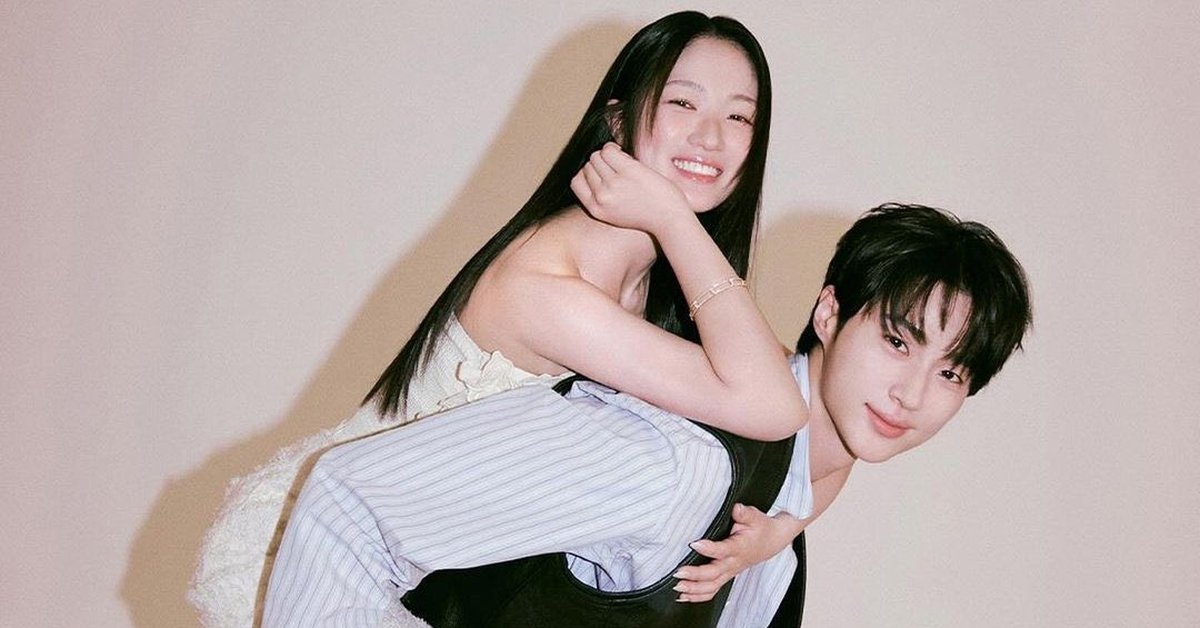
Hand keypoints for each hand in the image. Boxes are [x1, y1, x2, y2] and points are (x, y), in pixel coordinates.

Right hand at [569, 142, 690, 234]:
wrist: (669, 220)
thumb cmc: (647, 215)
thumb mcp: (614, 215)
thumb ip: (602, 198)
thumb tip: (592, 169)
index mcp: (596, 209)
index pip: (576, 181)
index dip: (587, 173)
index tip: (602, 173)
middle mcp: (601, 197)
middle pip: (588, 166)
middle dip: (601, 163)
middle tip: (616, 167)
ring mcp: (613, 184)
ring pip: (597, 156)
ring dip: (608, 155)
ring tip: (622, 162)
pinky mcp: (628, 171)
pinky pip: (609, 150)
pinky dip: (614, 148)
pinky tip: (625, 154)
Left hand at [672, 503, 802, 602]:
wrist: (772, 541)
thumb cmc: (761, 528)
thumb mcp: (754, 516)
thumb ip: (744, 513)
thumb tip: (736, 509)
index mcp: (740, 548)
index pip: (723, 550)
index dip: (709, 549)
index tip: (694, 544)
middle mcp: (734, 563)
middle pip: (714, 573)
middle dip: (695, 575)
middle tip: (678, 572)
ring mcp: (730, 572)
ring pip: (712, 586)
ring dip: (694, 589)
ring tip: (678, 587)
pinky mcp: (726, 575)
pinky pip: (712, 590)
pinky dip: (698, 596)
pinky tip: (684, 596)